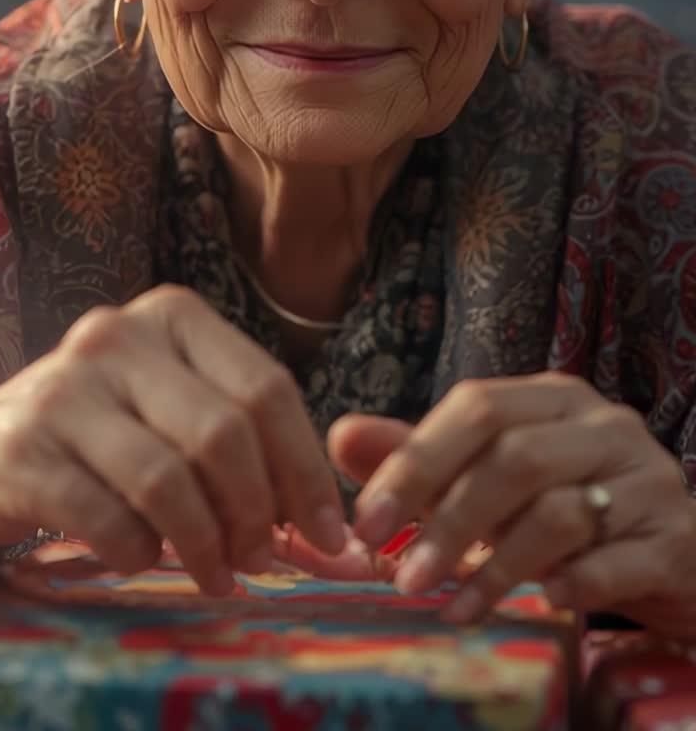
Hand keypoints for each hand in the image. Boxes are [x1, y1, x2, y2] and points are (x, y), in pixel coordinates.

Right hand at [0, 286, 344, 592]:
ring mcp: (65, 390)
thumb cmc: (97, 431)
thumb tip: (326, 521)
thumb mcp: (169, 406)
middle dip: (259, 511)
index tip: (329, 532)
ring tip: (217, 574)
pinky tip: (143, 558)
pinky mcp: (21, 451)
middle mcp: (117, 336)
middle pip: (225, 431)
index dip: (306, 469)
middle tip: (263, 559)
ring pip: (169, 478)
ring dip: (206, 544)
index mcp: (171, 315)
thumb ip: (240, 439)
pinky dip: (139, 552)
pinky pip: (108, 518)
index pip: (266, 387)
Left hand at [329, 374, 695, 633]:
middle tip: (404, 577)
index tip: (368, 522)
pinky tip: (537, 603)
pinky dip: (568, 584)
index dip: (416, 462)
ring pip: (560, 511)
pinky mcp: (674, 538)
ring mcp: (646, 478)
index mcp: (552, 398)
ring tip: (451, 605)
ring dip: (495, 566)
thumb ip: (423, 457)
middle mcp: (603, 425)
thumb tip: (340, 436)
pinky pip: (613, 561)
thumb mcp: (495, 477)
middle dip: (450, 520)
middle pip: (515, 457)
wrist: (674, 549)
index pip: (476, 408)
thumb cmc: (572, 507)